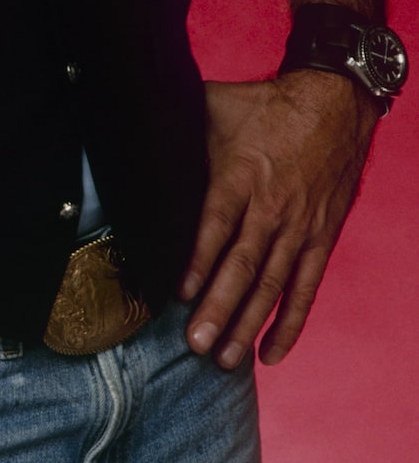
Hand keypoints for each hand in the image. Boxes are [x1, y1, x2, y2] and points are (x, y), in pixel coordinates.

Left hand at [179, 73, 377, 368]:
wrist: (332, 103)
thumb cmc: (263, 105)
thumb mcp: (212, 105)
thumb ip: (176, 125)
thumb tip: (130, 125)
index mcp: (240, 175)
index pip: (216, 224)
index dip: (198, 260)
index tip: (180, 294)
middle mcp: (270, 207)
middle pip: (243, 265)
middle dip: (219, 307)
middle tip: (197, 344)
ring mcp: (299, 227)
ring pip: (272, 285)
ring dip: (249, 323)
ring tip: (226, 359)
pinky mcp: (320, 238)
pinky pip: (306, 287)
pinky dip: (290, 322)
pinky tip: (271, 353)